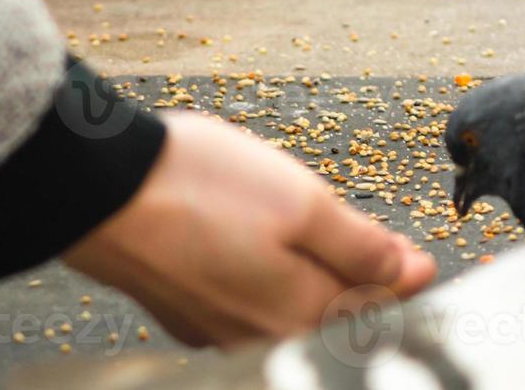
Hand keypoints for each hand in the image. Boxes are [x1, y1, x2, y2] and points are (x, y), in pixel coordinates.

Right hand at [63, 112, 436, 346]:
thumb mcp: (304, 205)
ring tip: (342, 248)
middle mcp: (258, 337)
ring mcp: (218, 328)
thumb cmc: (199, 188)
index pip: (374, 311)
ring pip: (292, 312)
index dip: (405, 281)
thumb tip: (411, 275)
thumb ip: (362, 248)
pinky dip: (279, 282)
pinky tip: (280, 254)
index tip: (424, 259)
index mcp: (296, 316)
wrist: (100, 187)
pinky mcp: (187, 310)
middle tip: (395, 255)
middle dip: (367, 287)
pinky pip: (253, 305)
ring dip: (324, 283)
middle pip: (334, 318)